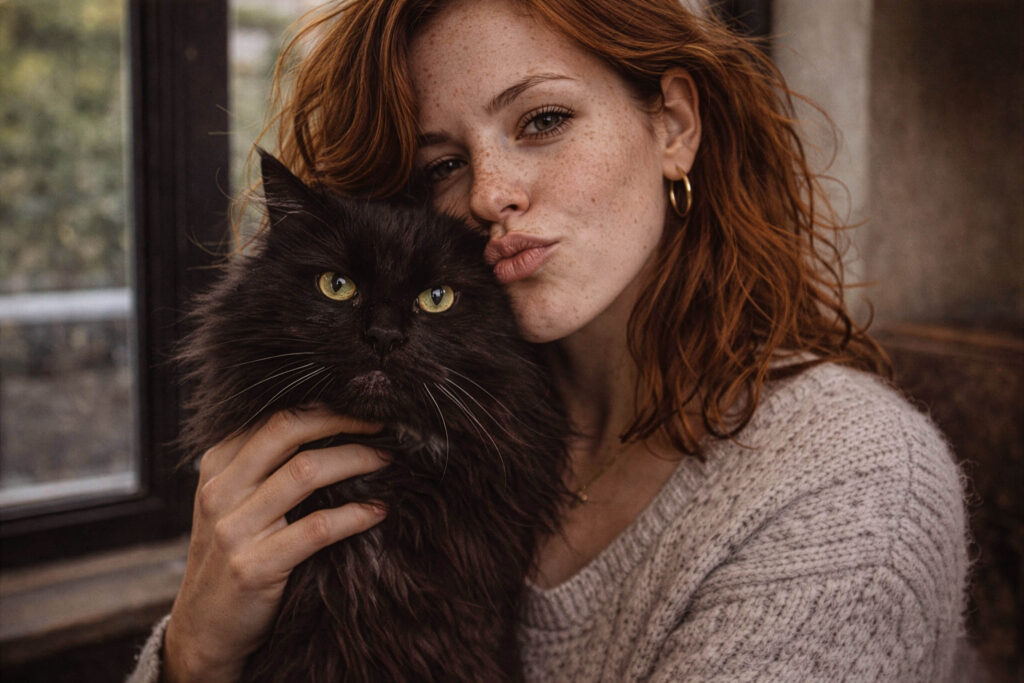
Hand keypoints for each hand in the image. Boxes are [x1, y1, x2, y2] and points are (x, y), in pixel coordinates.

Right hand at [162, 408, 388, 681]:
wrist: (203, 630)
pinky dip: (355, 515)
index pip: (275, 416)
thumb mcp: (234, 503)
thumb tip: (333, 428)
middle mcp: (221, 489)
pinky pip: (317, 528)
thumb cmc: (233, 557)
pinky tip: (379, 511)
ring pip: (306, 472)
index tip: (364, 407)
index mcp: (217, 465)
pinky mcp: (253, 567)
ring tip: (388, 461)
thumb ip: (265, 467)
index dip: (325, 406)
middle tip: (384, 425)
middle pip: (287, 429)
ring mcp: (234, 528)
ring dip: (358, 460)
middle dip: (343, 420)